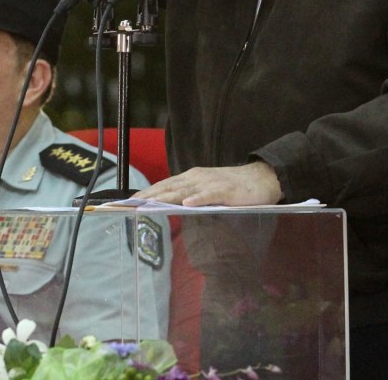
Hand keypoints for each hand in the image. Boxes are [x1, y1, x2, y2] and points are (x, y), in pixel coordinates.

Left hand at [132, 161, 282, 206]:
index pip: (162, 186)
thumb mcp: (206, 191)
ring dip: (165, 196)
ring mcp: (210, 183)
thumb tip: (170, 208)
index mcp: (190, 178)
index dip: (143, 193)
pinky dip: (197, 198)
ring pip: (183, 190)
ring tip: (147, 203)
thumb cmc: (233, 187)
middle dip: (146, 196)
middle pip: (167, 187)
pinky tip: (187, 204)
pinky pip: (209, 195)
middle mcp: (196, 178)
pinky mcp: (226, 190)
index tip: (125, 202)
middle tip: (127, 205)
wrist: (263, 178)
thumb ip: (189, 197)